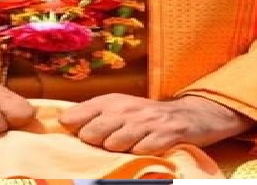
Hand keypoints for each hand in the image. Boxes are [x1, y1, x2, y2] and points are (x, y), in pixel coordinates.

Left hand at [58, 93, 254, 154]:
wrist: (193, 115)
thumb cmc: (149, 116)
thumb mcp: (121, 109)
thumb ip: (94, 115)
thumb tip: (64, 123)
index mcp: (113, 101)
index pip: (78, 114)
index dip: (72, 128)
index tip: (71, 136)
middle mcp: (128, 108)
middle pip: (92, 132)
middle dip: (94, 143)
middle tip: (106, 144)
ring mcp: (148, 121)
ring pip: (115, 143)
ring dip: (116, 150)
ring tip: (126, 148)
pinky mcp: (167, 134)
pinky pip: (142, 150)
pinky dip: (139, 154)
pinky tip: (144, 151)